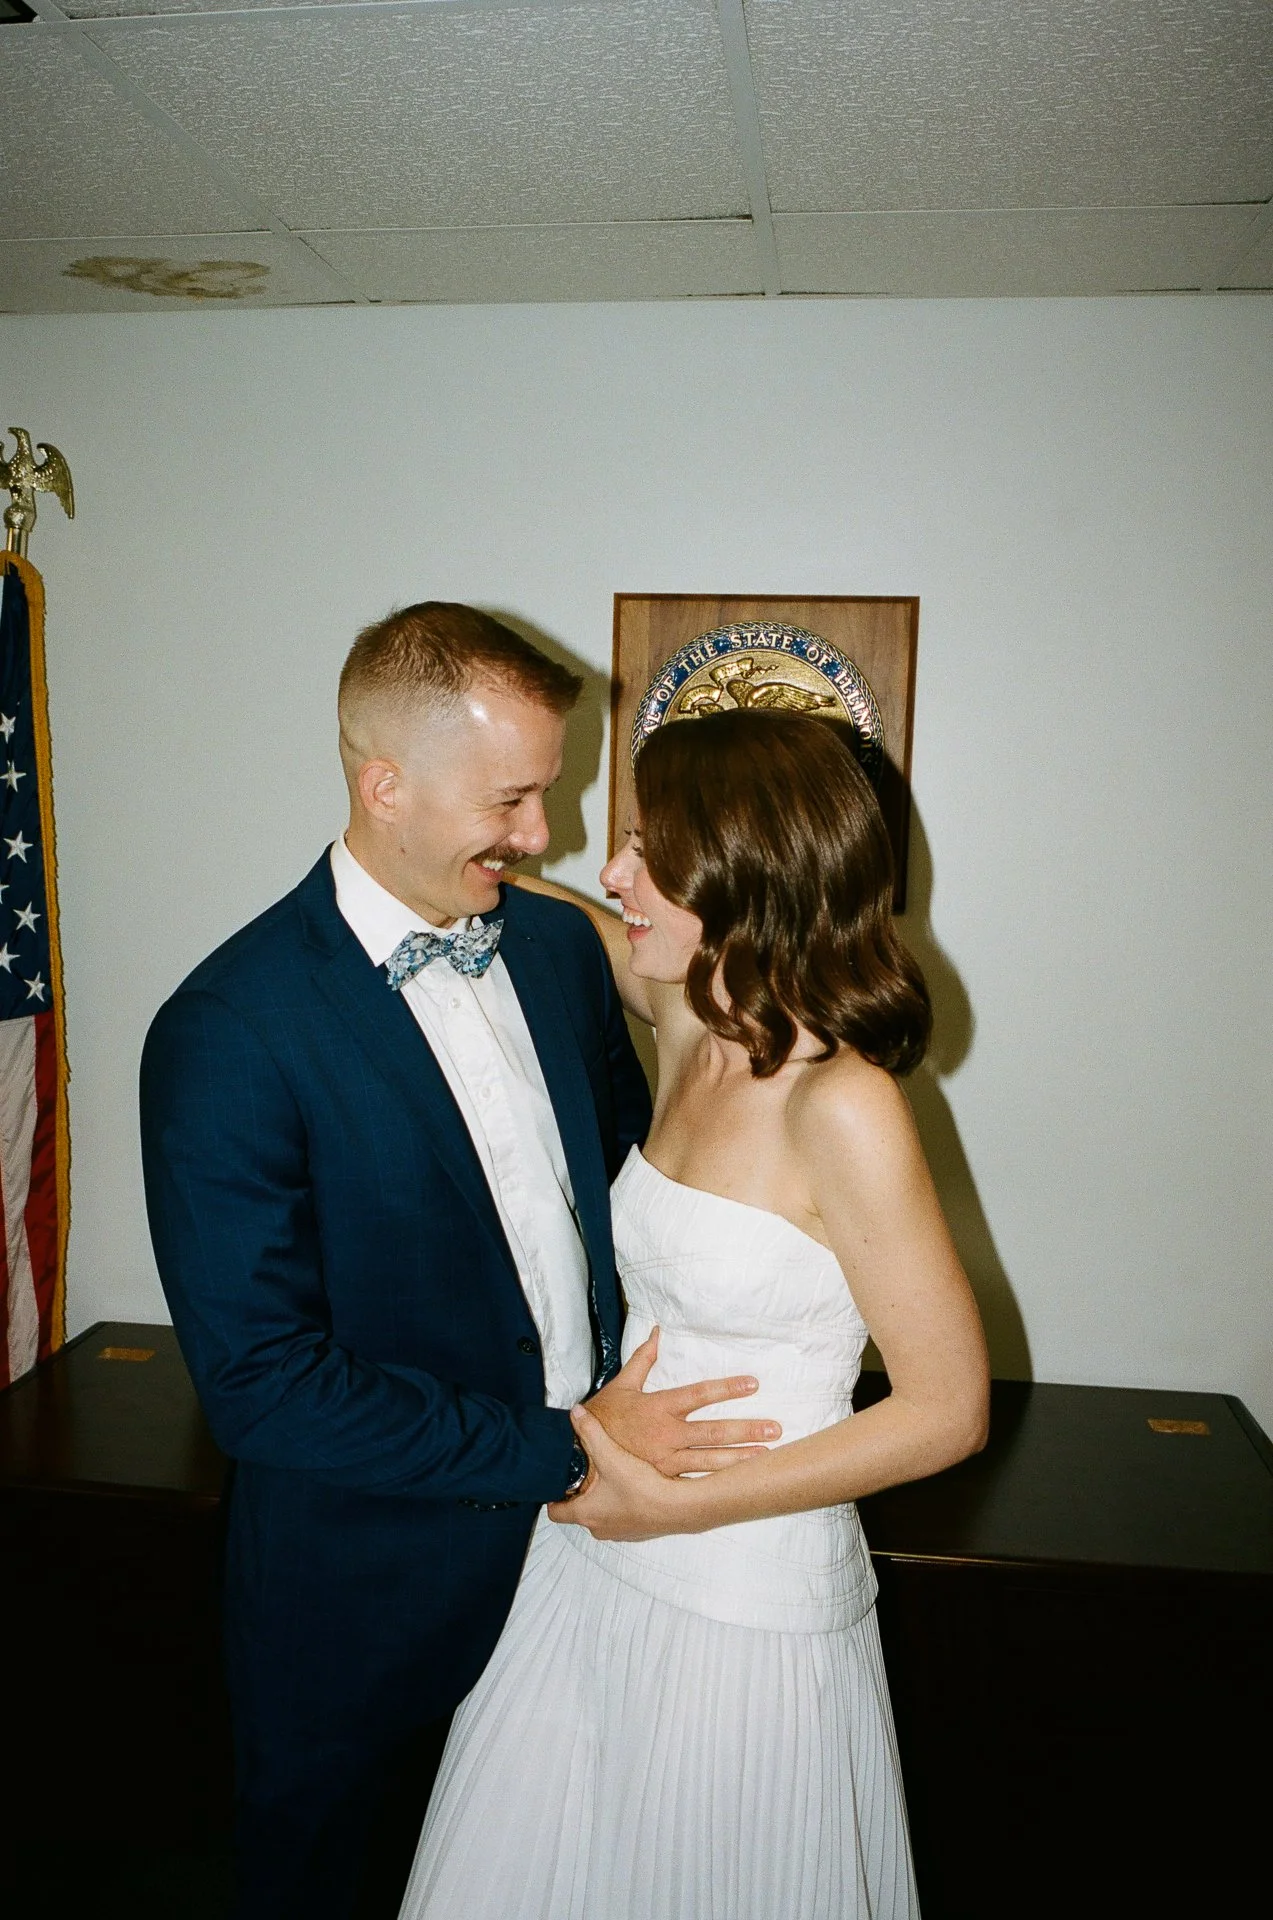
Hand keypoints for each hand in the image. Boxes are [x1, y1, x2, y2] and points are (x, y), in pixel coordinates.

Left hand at [549, 1403, 699, 1540]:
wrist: (681, 1507)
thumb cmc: (644, 1489)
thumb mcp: (610, 1454)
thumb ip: (590, 1432)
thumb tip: (575, 1414)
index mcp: (587, 1514)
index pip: (556, 1512)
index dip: (553, 1497)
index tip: (556, 1485)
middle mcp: (602, 1528)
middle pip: (581, 1512)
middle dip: (581, 1494)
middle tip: (583, 1475)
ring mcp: (622, 1531)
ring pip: (604, 1514)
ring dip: (605, 1499)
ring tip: (610, 1476)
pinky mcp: (640, 1529)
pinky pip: (625, 1516)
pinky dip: (625, 1503)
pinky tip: (635, 1485)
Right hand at [584, 1328, 779, 1476]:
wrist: (576, 1455)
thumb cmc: (600, 1418)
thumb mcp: (621, 1385)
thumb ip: (642, 1359)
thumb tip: (656, 1332)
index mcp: (659, 1408)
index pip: (700, 1393)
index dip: (728, 1388)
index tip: (753, 1384)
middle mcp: (667, 1435)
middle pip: (713, 1432)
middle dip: (746, 1430)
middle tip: (775, 1429)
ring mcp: (666, 1462)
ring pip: (709, 1462)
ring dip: (739, 1459)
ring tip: (764, 1457)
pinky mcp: (662, 1482)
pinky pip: (693, 1484)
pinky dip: (715, 1485)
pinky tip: (735, 1486)